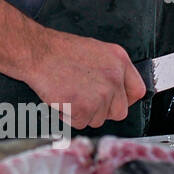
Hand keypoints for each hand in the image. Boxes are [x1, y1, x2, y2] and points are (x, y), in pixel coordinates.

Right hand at [26, 29, 146, 130]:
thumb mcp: (94, 50)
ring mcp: (101, 94)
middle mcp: (114, 78)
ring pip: (98, 119)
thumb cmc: (58, 50)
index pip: (137, 91)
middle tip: (84, 99)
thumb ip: (111, 69)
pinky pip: (80, 122)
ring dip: (83, 113)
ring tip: (69, 95)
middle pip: (119, 111)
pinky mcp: (84, 108)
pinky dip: (68, 116)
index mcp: (119, 60)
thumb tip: (116, 88)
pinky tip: (62, 100)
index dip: (124, 99)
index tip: (114, 101)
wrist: (36, 52)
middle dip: (102, 110)